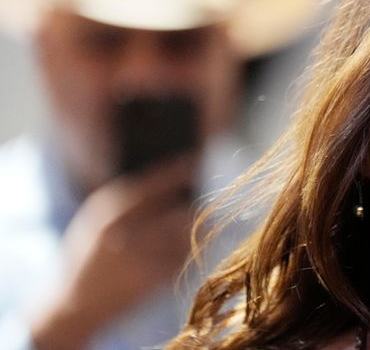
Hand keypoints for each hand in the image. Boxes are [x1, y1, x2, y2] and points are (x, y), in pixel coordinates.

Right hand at [28, 156, 197, 349]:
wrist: (74, 306)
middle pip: (177, 210)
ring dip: (194, 228)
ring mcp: (142, 259)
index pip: (150, 185)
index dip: (174, 171)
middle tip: (198, 201)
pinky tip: (182, 247)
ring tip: (195, 224)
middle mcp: (125, 234)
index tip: (192, 161)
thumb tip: (165, 180)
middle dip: (191, 206)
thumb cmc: (86, 257)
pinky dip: (187, 250)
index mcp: (106, 214)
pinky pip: (184, 256)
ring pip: (186, 234)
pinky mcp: (154, 279)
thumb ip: (122, 202)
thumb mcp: (92, 223)